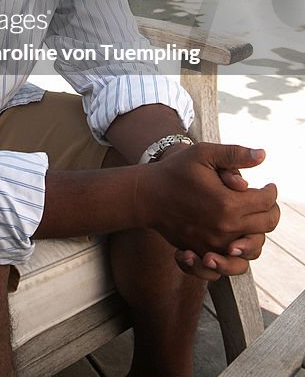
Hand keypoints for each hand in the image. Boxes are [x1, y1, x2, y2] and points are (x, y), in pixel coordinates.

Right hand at [139, 143, 278, 273]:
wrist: (147, 195)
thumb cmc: (175, 171)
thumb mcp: (203, 154)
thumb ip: (234, 154)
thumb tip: (262, 155)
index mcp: (228, 203)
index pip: (266, 201)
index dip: (271, 191)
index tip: (269, 185)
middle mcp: (225, 228)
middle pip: (266, 225)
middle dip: (270, 210)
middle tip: (266, 200)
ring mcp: (215, 244)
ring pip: (254, 248)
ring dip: (259, 233)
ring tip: (253, 219)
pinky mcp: (204, 252)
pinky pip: (232, 265)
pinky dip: (239, 256)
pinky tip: (237, 241)